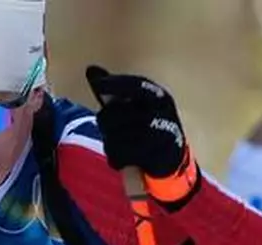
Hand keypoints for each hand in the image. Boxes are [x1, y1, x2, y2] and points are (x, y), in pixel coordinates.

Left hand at [84, 65, 198, 205]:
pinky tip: (119, 157)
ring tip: (114, 143)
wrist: (171, 158)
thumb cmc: (147, 127)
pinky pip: (125, 154)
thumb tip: (91, 69)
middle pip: (121, 113)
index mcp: (160, 97)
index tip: (98, 84)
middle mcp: (164, 113)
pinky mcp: (157, 156)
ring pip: (120, 136)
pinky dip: (116, 157)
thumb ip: (114, 89)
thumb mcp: (136, 106)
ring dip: (110, 141)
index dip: (116, 83)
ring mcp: (163, 135)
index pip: (137, 85)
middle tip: (104, 126)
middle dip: (105, 121)